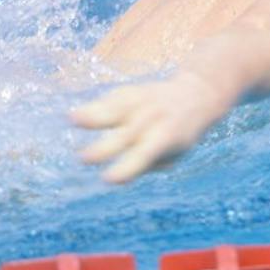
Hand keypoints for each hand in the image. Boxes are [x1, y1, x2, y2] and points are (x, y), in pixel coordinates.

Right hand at [72, 73, 231, 183]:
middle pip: (126, 134)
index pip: (145, 155)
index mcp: (166, 138)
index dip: (127, 168)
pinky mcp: (133, 90)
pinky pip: (114, 97)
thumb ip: (150, 163)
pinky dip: (98, 105)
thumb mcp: (176, 154)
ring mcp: (143, 102)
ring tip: (72, 119)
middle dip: (105, 147)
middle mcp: (153, 119)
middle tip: (83, 159)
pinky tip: (79, 114)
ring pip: (117, 108)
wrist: (197, 93)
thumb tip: (122, 172)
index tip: (108, 179)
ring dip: (96, 113)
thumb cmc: (181, 134)